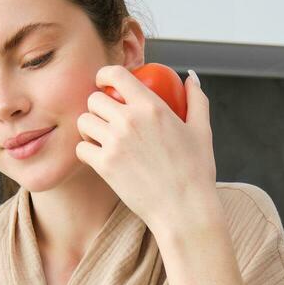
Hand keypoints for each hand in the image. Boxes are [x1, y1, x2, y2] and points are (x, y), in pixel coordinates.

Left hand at [75, 67, 216, 233]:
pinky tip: (98, 155)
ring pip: (83, 122)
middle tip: (105, 116)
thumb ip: (196, 100)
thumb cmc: (196, 171)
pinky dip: (87, 151)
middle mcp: (129, 121)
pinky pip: (81, 148)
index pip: (116, 75)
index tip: (104, 83)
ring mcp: (114, 143)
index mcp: (152, 107)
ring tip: (99, 136)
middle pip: (94, 99)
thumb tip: (191, 79)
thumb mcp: (202, 130)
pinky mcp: (104, 166)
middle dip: (97, 105)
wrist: (185, 209)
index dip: (104, 75)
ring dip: (89, 127)